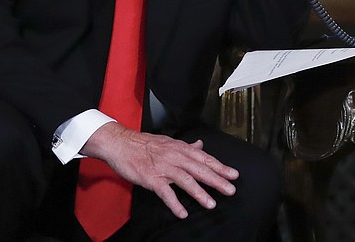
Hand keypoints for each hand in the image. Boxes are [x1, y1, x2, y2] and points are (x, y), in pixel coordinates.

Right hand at [81, 122, 238, 218]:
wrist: (120, 143)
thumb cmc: (144, 144)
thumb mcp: (168, 141)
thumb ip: (186, 146)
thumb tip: (200, 145)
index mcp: (181, 148)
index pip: (205, 158)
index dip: (220, 167)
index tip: (233, 175)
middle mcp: (175, 157)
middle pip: (200, 169)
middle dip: (217, 180)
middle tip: (230, 189)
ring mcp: (163, 167)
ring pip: (186, 180)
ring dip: (200, 193)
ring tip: (211, 203)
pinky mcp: (151, 178)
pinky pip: (165, 192)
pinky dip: (174, 203)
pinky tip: (182, 212)